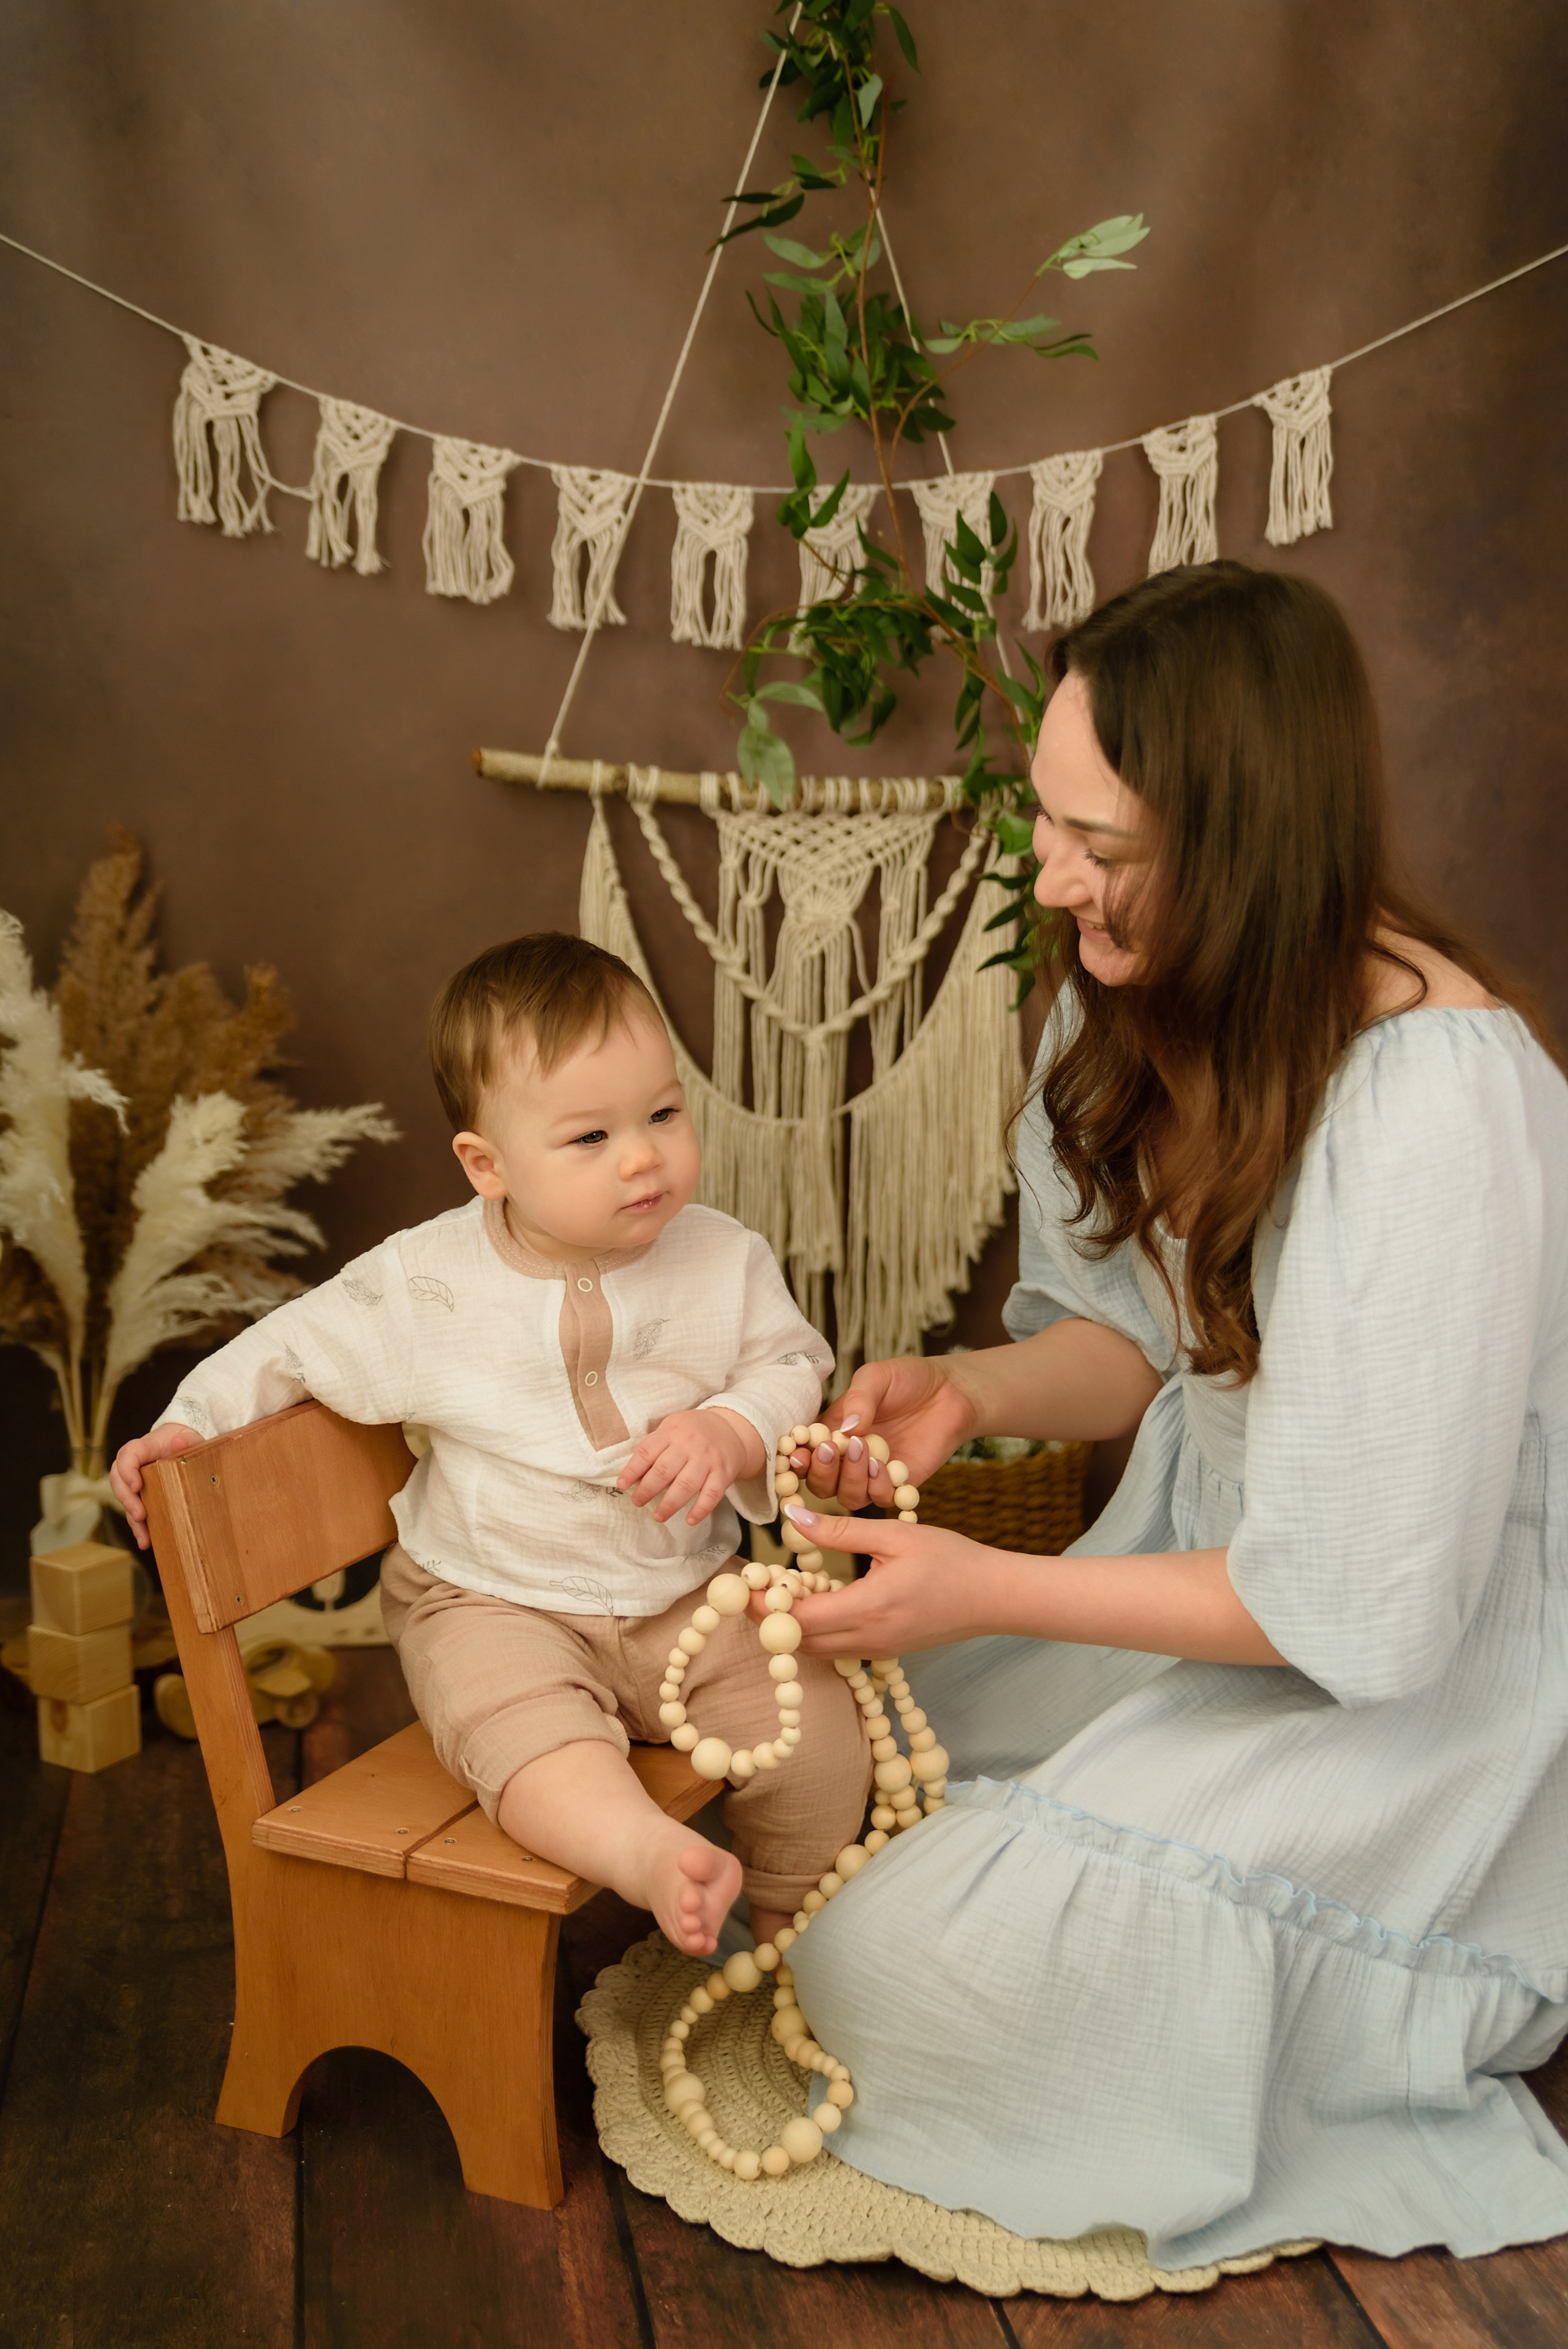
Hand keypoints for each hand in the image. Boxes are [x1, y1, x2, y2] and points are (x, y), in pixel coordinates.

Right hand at [110, 1423, 202, 1549]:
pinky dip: (140, 1527)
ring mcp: (134, 1481)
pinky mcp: (140, 1496)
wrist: (182, 1444)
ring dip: (133, 1520)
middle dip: (127, 1500)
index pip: (127, 1455)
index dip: (127, 1471)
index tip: (136, 1486)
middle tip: (140, 1515)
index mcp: (142, 1448)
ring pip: (125, 1500)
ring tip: (144, 1537)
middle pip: (119, 1481)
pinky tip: (146, 1541)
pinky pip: (135, 1512)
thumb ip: (186, 1439)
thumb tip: (180, 1442)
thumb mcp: (188, 1437)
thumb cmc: (183, 1440)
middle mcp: (132, 1466)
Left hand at [616, 1406, 764, 1525]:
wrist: (730, 1428)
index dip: (633, 1470)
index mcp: (671, 1432)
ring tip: (658, 1516)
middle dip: (647, 1490)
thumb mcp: (670, 1430)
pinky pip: (712, 1494)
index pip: (647, 1451)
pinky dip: (701, 1509)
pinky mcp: (724, 1473)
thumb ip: (653, 1450)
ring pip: (687, 1484)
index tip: (622, 1485)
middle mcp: (689, 1444)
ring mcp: (708, 1459)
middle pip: (664, 1470)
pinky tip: (690, 1520)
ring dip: (670, 1504)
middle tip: (637, 1502)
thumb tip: (632, 1478)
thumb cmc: (691, 1433)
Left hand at [765, 1501, 1001, 1655]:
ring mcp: (876, 1651)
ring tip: (782, 1589)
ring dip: (791, 1626)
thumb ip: (840, 1530)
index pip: (796, 1622)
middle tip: (755, 1585)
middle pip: (798, 1643)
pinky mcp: (884, 1651)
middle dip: (770, 1619)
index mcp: (868, 1610)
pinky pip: (836, 1648)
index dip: (765, 1607)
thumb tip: (793, 1517)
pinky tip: (817, 1598)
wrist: (994, 1597)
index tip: (746, 1584)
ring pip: (815, 1649)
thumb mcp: (894, 1536)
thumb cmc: (951, 1561)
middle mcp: (868, 1640)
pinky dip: (816, 1629)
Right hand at [789, 1355, 977, 1509]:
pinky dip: (877, 1488)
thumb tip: (845, 1429)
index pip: (805, 1452)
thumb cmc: (909, 1379)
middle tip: (831, 1450)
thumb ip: (859, 1399)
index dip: (797, 1458)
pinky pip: (879, 1500)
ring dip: (849, 1480)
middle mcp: (847, 1458)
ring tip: (863, 1451)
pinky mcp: (898, 1486)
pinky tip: (885, 1466)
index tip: (799, 1454)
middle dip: (821, 1472)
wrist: (951, 1392)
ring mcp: (871, 1474)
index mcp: (833, 1431)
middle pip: (820, 1483)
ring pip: (846, 1497)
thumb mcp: (878, 1376)